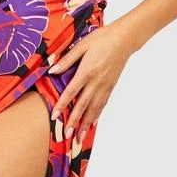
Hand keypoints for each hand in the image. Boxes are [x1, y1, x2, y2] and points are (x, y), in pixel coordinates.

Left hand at [48, 22, 133, 141]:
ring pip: (94, 109)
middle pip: (83, 105)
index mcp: (87, 71)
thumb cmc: (102, 39)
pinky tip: (92, 124)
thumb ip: (67, 59)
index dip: (62, 105)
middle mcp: (96, 82)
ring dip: (85, 124)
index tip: (54, 116)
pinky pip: (103, 104)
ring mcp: (105, 86)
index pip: (71, 92)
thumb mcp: (82, 45)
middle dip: (74, 122)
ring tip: (79, 137)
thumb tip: (52, 70)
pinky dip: (97, 116)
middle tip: (67, 136)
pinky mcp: (111, 86)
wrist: (124, 39)